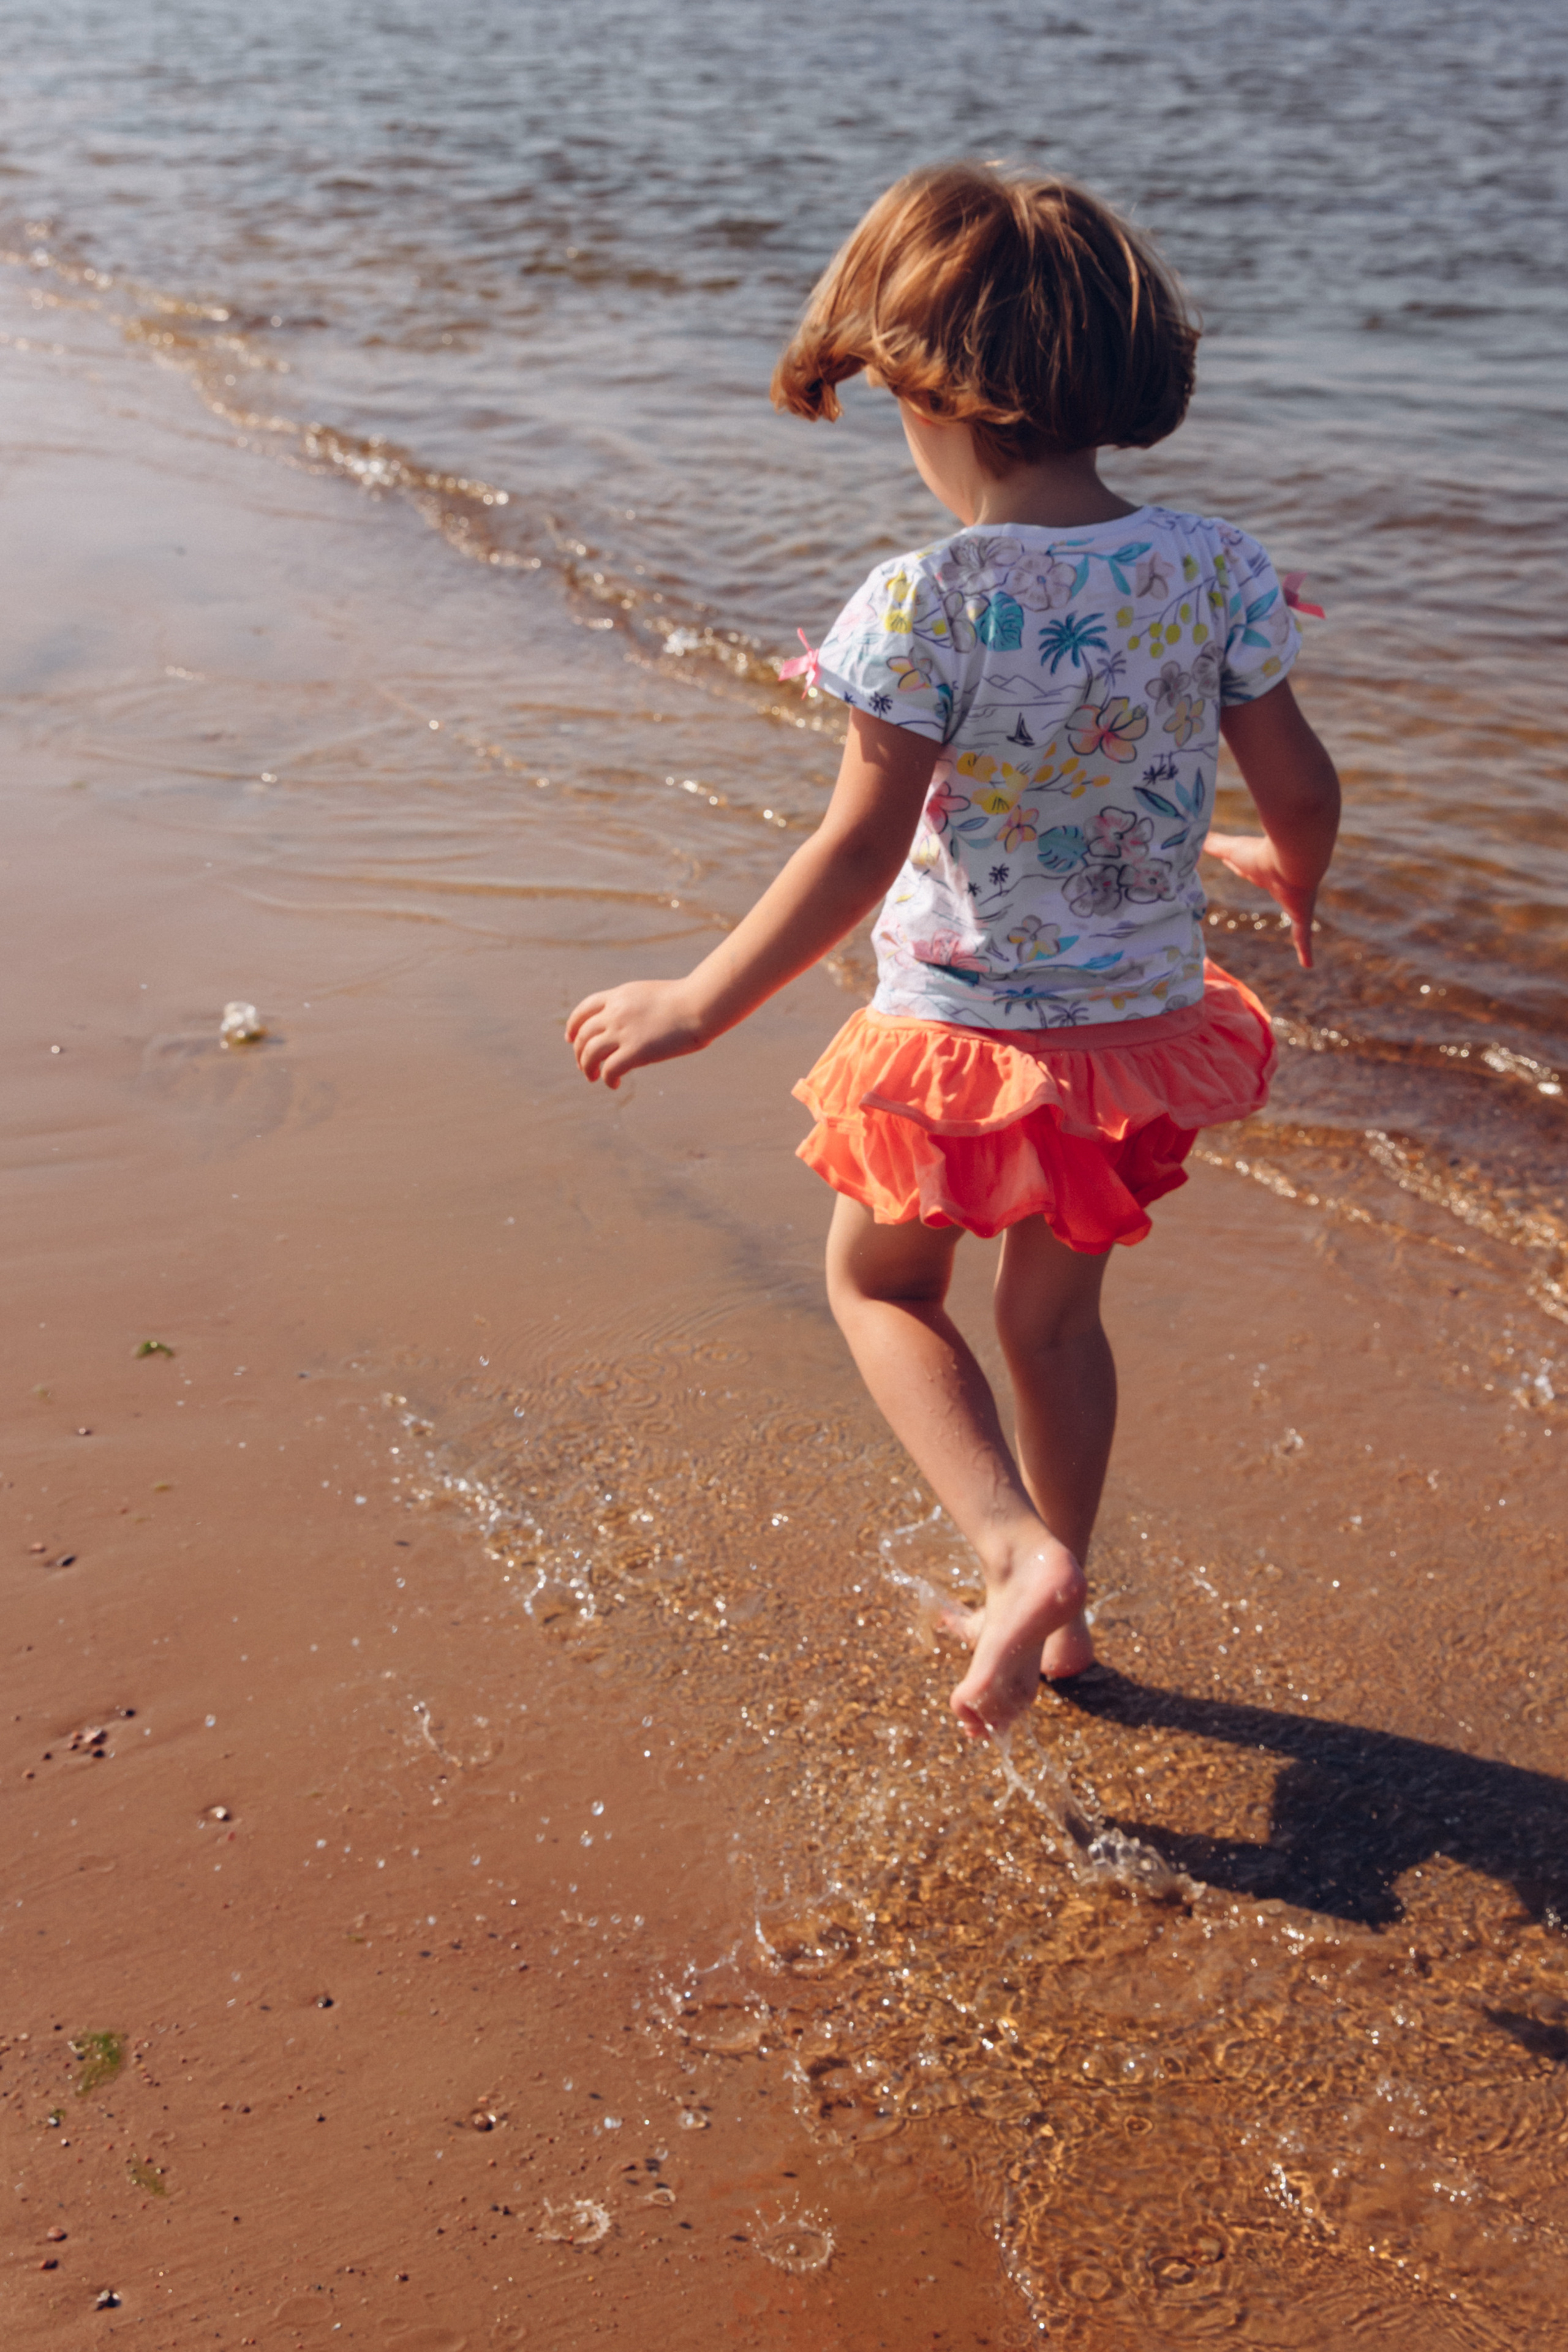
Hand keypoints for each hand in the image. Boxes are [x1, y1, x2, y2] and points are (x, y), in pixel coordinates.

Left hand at [566, 979, 706, 1088]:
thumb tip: (632, 1025)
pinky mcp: (635, 1051)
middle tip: (584, 1066)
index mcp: (619, 996)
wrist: (699, 1005)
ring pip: (589, 1053)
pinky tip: (614, 1084)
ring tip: (592, 1077)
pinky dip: (607, 1079)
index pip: (584, 1009)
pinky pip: (609, 1070)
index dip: (573, 1025)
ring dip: (587, 1068)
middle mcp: (615, 1013)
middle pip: (583, 1034)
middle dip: (579, 1052)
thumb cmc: (686, 1001)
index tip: (570, 1038)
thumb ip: (635, 1008)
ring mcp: (623, 1032)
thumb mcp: (651, 996)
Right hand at [1203, 831, 1318, 968]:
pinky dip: (1305, 950)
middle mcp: (1282, 883)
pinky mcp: (1302, 915)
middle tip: (1273, 891)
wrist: (1294, 858)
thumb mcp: (1231, 851)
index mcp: (1265, 867)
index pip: (1252, 869)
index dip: (1246, 868)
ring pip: (1294, 915)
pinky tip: (1308, 965)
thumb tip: (1192, 836)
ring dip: (1297, 922)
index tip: (1243, 868)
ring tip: (1299, 936)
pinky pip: (1303, 936)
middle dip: (1277, 889)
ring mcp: (1294, 900)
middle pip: (1275, 889)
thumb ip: (1214, 844)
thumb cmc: (1260, 853)